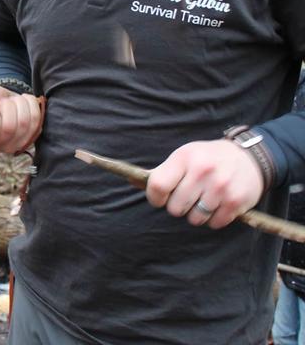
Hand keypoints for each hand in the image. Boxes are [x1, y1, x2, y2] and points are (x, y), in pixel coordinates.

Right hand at [0, 85, 41, 154]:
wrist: (1, 99)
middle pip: (9, 128)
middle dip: (7, 105)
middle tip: (2, 101)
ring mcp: (12, 147)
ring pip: (24, 123)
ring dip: (20, 104)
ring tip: (12, 101)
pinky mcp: (28, 140)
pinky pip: (36, 121)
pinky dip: (31, 105)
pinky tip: (22, 103)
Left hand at [146, 139, 263, 228]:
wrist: (248, 158)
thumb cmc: (207, 158)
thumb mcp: (183, 156)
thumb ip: (160, 172)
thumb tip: (132, 179)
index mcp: (184, 158)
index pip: (157, 185)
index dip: (155, 197)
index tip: (160, 199)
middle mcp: (202, 171)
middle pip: (175, 208)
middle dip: (178, 206)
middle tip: (188, 196)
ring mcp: (220, 187)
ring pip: (195, 219)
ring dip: (196, 214)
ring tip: (203, 200)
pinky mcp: (236, 202)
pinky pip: (214, 224)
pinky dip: (213, 219)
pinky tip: (218, 205)